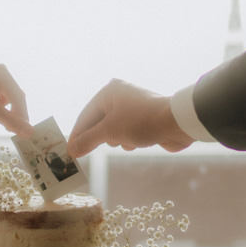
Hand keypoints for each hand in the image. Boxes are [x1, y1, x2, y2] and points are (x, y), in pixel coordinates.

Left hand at [0, 65, 32, 134]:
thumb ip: (12, 122)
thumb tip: (31, 133)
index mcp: (4, 75)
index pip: (20, 98)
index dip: (23, 116)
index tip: (24, 133)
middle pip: (14, 97)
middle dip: (15, 114)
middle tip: (14, 131)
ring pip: (4, 98)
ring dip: (6, 112)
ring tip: (4, 125)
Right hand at [67, 79, 191, 156]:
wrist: (177, 122)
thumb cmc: (141, 122)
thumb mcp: (109, 132)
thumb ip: (88, 140)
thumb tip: (71, 150)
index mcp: (108, 92)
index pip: (85, 115)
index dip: (76, 135)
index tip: (68, 152)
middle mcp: (119, 96)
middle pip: (98, 122)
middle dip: (99, 137)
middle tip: (88, 153)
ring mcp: (132, 107)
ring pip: (113, 129)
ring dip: (116, 139)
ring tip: (123, 141)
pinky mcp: (143, 119)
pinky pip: (127, 132)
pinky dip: (128, 140)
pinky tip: (134, 144)